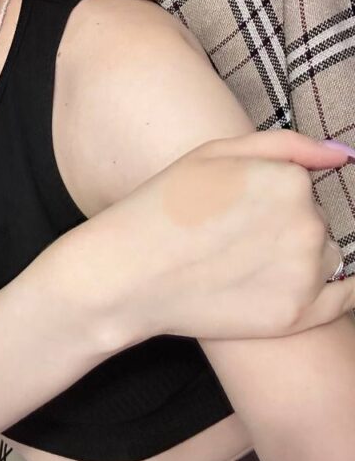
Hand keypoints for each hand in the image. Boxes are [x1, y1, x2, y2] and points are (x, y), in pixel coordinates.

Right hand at [106, 130, 353, 341]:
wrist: (127, 274)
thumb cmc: (164, 206)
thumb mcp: (214, 152)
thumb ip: (286, 145)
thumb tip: (344, 155)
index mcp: (290, 180)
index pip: (300, 185)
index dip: (267, 195)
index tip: (232, 207)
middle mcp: (307, 225)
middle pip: (314, 221)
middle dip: (283, 227)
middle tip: (230, 237)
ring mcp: (305, 274)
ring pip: (323, 258)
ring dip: (296, 259)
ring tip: (240, 265)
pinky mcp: (298, 316)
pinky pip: (341, 300)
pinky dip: (324, 294)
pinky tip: (285, 288)